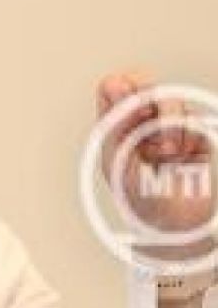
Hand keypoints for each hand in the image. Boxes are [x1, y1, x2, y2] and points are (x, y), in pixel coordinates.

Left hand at [97, 71, 215, 251]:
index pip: (113, 86)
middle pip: (145, 83)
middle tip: (150, 124)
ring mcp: (167, 125)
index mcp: (114, 122)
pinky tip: (181, 159)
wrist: (172, 224)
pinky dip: (188, 140)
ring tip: (165, 154)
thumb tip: (121, 88)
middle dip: (151, 102)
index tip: (131, 109)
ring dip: (170, 128)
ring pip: (172, 100)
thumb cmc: (136, 195)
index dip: (123, 89)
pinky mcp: (192, 135)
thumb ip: (118, 122)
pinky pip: (194, 122)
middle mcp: (139, 119)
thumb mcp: (117, 159)